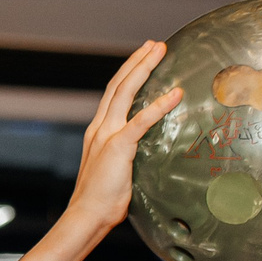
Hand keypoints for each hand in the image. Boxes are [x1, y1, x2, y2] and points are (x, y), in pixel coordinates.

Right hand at [59, 41, 182, 237]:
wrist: (86, 216)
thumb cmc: (102, 201)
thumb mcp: (115, 170)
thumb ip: (127, 154)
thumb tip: (149, 153)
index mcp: (98, 132)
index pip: (113, 94)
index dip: (128, 73)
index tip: (142, 57)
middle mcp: (100, 128)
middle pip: (118, 85)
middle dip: (137, 61)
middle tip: (155, 44)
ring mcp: (107, 136)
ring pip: (125, 93)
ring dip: (143, 69)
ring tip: (159, 51)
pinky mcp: (118, 147)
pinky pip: (140, 121)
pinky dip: (158, 106)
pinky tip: (175, 94)